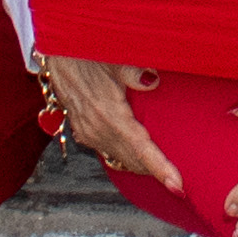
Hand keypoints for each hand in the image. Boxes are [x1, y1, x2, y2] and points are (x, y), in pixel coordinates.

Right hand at [41, 57, 170, 183]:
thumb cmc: (86, 51)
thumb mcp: (111, 55)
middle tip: (182, 182)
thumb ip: (132, 71)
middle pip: (133, 160)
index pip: (139, 148)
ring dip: (142, 165)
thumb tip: (153, 81)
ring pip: (121, 158)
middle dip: (156, 172)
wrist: (56, 52)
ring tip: (166, 172)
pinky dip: (128, 156)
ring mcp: (88, 132)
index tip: (177, 185)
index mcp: (108, 114)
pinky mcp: (84, 131)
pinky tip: (140, 154)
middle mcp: (96, 129)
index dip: (160, 168)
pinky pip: (110, 151)